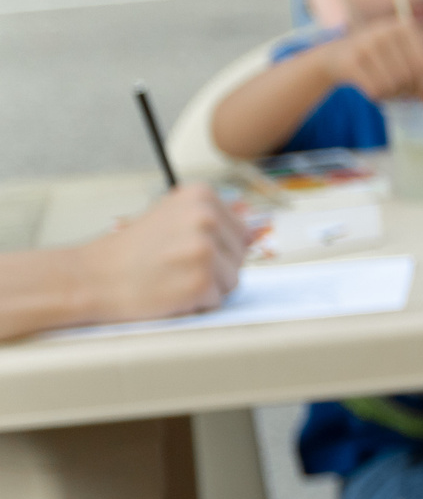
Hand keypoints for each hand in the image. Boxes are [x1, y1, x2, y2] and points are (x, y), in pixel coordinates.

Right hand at [82, 186, 248, 323]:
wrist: (91, 277)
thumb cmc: (131, 251)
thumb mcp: (170, 217)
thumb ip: (212, 221)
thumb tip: (255, 232)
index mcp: (201, 195)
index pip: (240, 232)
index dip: (214, 248)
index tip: (179, 247)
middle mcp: (205, 217)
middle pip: (239, 256)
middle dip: (212, 267)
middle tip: (171, 264)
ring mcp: (204, 250)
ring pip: (232, 280)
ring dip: (205, 286)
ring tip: (170, 277)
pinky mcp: (201, 282)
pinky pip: (216, 300)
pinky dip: (195, 303)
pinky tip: (168, 291)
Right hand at [324, 20, 422, 101]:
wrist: (335, 56)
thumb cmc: (380, 60)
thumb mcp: (406, 62)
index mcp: (404, 26)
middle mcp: (384, 30)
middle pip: (409, 75)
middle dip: (408, 91)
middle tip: (401, 94)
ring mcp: (365, 43)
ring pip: (392, 84)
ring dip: (392, 95)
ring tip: (386, 90)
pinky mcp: (349, 60)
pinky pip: (375, 89)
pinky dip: (377, 96)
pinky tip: (372, 90)